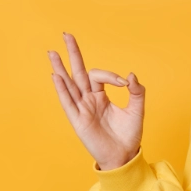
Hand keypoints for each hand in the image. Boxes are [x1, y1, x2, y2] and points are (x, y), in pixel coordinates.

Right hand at [47, 32, 145, 169]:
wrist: (125, 155)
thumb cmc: (129, 134)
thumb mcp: (137, 110)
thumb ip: (137, 92)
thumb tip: (131, 75)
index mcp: (100, 96)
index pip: (99, 77)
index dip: (110, 75)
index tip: (124, 83)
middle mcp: (88, 100)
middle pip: (77, 73)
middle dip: (73, 54)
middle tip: (66, 34)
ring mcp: (81, 109)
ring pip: (69, 84)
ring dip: (60, 68)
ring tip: (52, 52)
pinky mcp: (78, 120)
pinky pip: (68, 102)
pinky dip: (62, 89)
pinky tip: (56, 76)